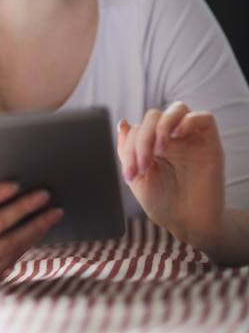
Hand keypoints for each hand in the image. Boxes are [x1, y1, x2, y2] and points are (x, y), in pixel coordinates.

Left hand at [117, 102, 224, 245]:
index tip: (130, 175)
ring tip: (159, 149)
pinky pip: (204, 117)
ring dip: (162, 126)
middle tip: (143, 166)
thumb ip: (127, 151)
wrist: (188, 224)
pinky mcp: (209, 143)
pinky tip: (178, 137)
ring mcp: (190, 138)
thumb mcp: (138, 178)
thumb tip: (122, 123)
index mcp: (152, 143)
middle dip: (142, 139)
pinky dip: (189, 121)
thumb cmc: (164, 203)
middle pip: (154, 116)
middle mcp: (171, 137)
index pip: (138, 128)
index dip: (130, 147)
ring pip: (177, 109)